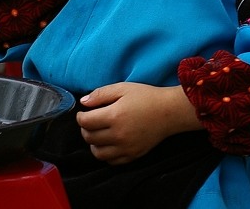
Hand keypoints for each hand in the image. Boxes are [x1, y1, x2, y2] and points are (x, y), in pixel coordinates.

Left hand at [76, 82, 202, 164]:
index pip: (85, 122)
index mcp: (114, 116)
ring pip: (98, 153)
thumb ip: (100, 94)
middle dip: (85, 129)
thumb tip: (83, 102)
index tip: (83, 112)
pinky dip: (106, 154)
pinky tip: (108, 143)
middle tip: (90, 121)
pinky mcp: (133, 155)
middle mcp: (118, 135)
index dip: (80, 117)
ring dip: (93, 144)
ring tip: (97, 134)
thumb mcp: (122, 88)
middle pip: (89, 138)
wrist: (169, 112)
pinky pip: (112, 161)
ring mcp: (126, 148)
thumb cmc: (146, 97)